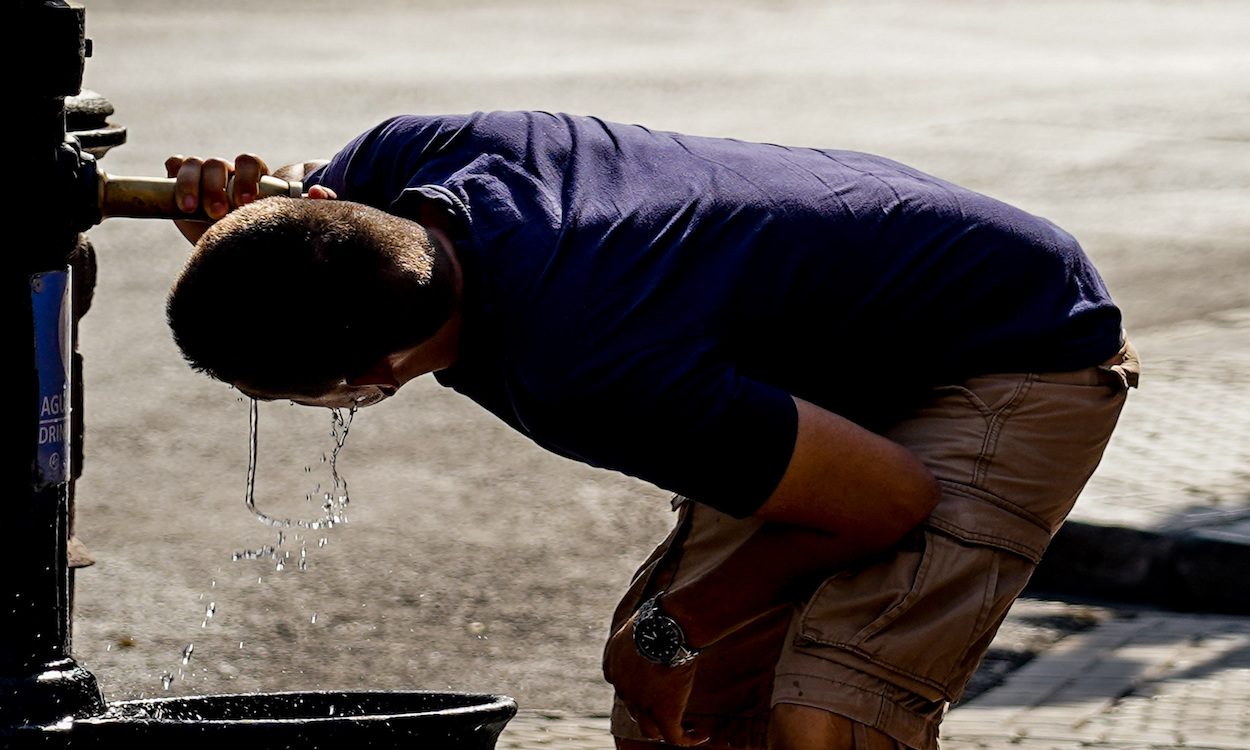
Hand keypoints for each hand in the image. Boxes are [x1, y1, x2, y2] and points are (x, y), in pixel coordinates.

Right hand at [163, 154, 336, 243]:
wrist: (229, 257)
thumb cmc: (259, 238)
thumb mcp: (280, 225)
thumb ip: (306, 207)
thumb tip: (319, 194)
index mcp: (251, 178)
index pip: (248, 163)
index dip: (245, 178)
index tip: (246, 203)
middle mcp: (226, 174)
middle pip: (218, 163)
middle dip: (216, 186)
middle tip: (217, 212)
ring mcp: (201, 177)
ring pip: (194, 164)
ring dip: (191, 184)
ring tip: (191, 209)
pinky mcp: (179, 184)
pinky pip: (174, 164)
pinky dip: (173, 174)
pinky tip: (175, 194)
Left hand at [603, 613, 708, 746]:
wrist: (667, 626)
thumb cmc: (658, 615)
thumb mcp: (640, 621)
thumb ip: (643, 631)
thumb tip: (659, 621)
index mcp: (612, 664)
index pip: (621, 684)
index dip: (636, 689)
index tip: (652, 685)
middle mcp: (621, 687)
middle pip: (633, 708)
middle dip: (649, 709)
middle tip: (670, 703)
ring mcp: (641, 703)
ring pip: (649, 729)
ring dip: (664, 729)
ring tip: (684, 727)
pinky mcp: (664, 712)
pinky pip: (674, 736)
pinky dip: (688, 738)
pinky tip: (701, 734)